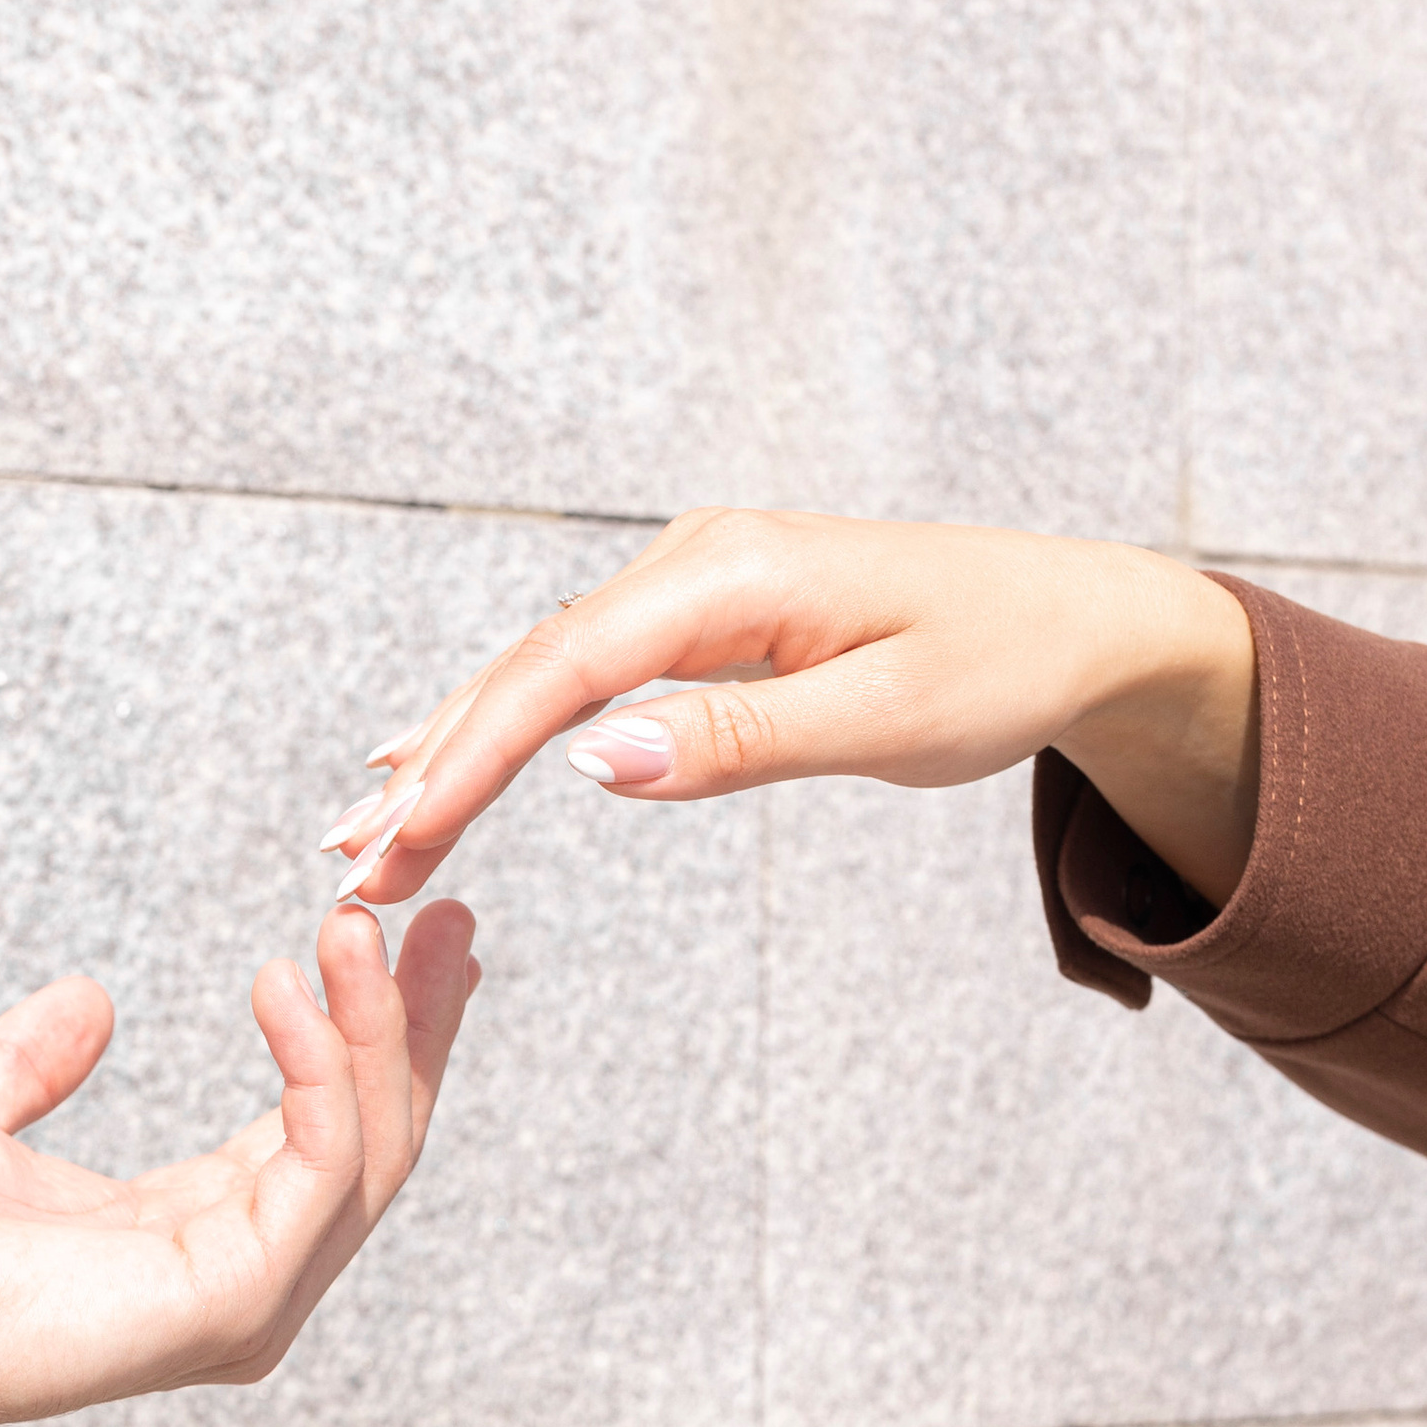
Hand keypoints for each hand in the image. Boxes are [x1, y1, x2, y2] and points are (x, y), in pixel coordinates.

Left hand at [0, 902, 477, 1426]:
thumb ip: (33, 1065)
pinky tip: (282, 983)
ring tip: (355, 922)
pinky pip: (320, 1166)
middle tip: (446, 915)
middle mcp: (242, 1279)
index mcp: (191, 1237)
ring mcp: (248, 1299)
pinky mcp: (235, 1301)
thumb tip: (90, 1001)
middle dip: (415, 1024)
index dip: (368, 1032)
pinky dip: (318, 1068)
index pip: (324, 1130)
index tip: (394, 931)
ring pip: (369, 1149)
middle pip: (377, 1140)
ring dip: (377, 1026)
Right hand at [324, 510, 1260, 914]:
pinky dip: (503, 728)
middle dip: (432, 768)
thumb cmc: (1003, 662)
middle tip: (345, 863)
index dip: (468, 757)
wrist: (1082, 618)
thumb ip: (739, 739)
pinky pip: (580, 677)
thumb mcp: (885, 716)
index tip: (397, 833)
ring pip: (540, 675)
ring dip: (450, 752)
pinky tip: (438, 762)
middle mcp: (693, 563)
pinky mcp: (703, 620)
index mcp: (729, 575)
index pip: (562, 673)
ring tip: (364, 832)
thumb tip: (596, 762)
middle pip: (527, 672)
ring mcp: (692, 587)